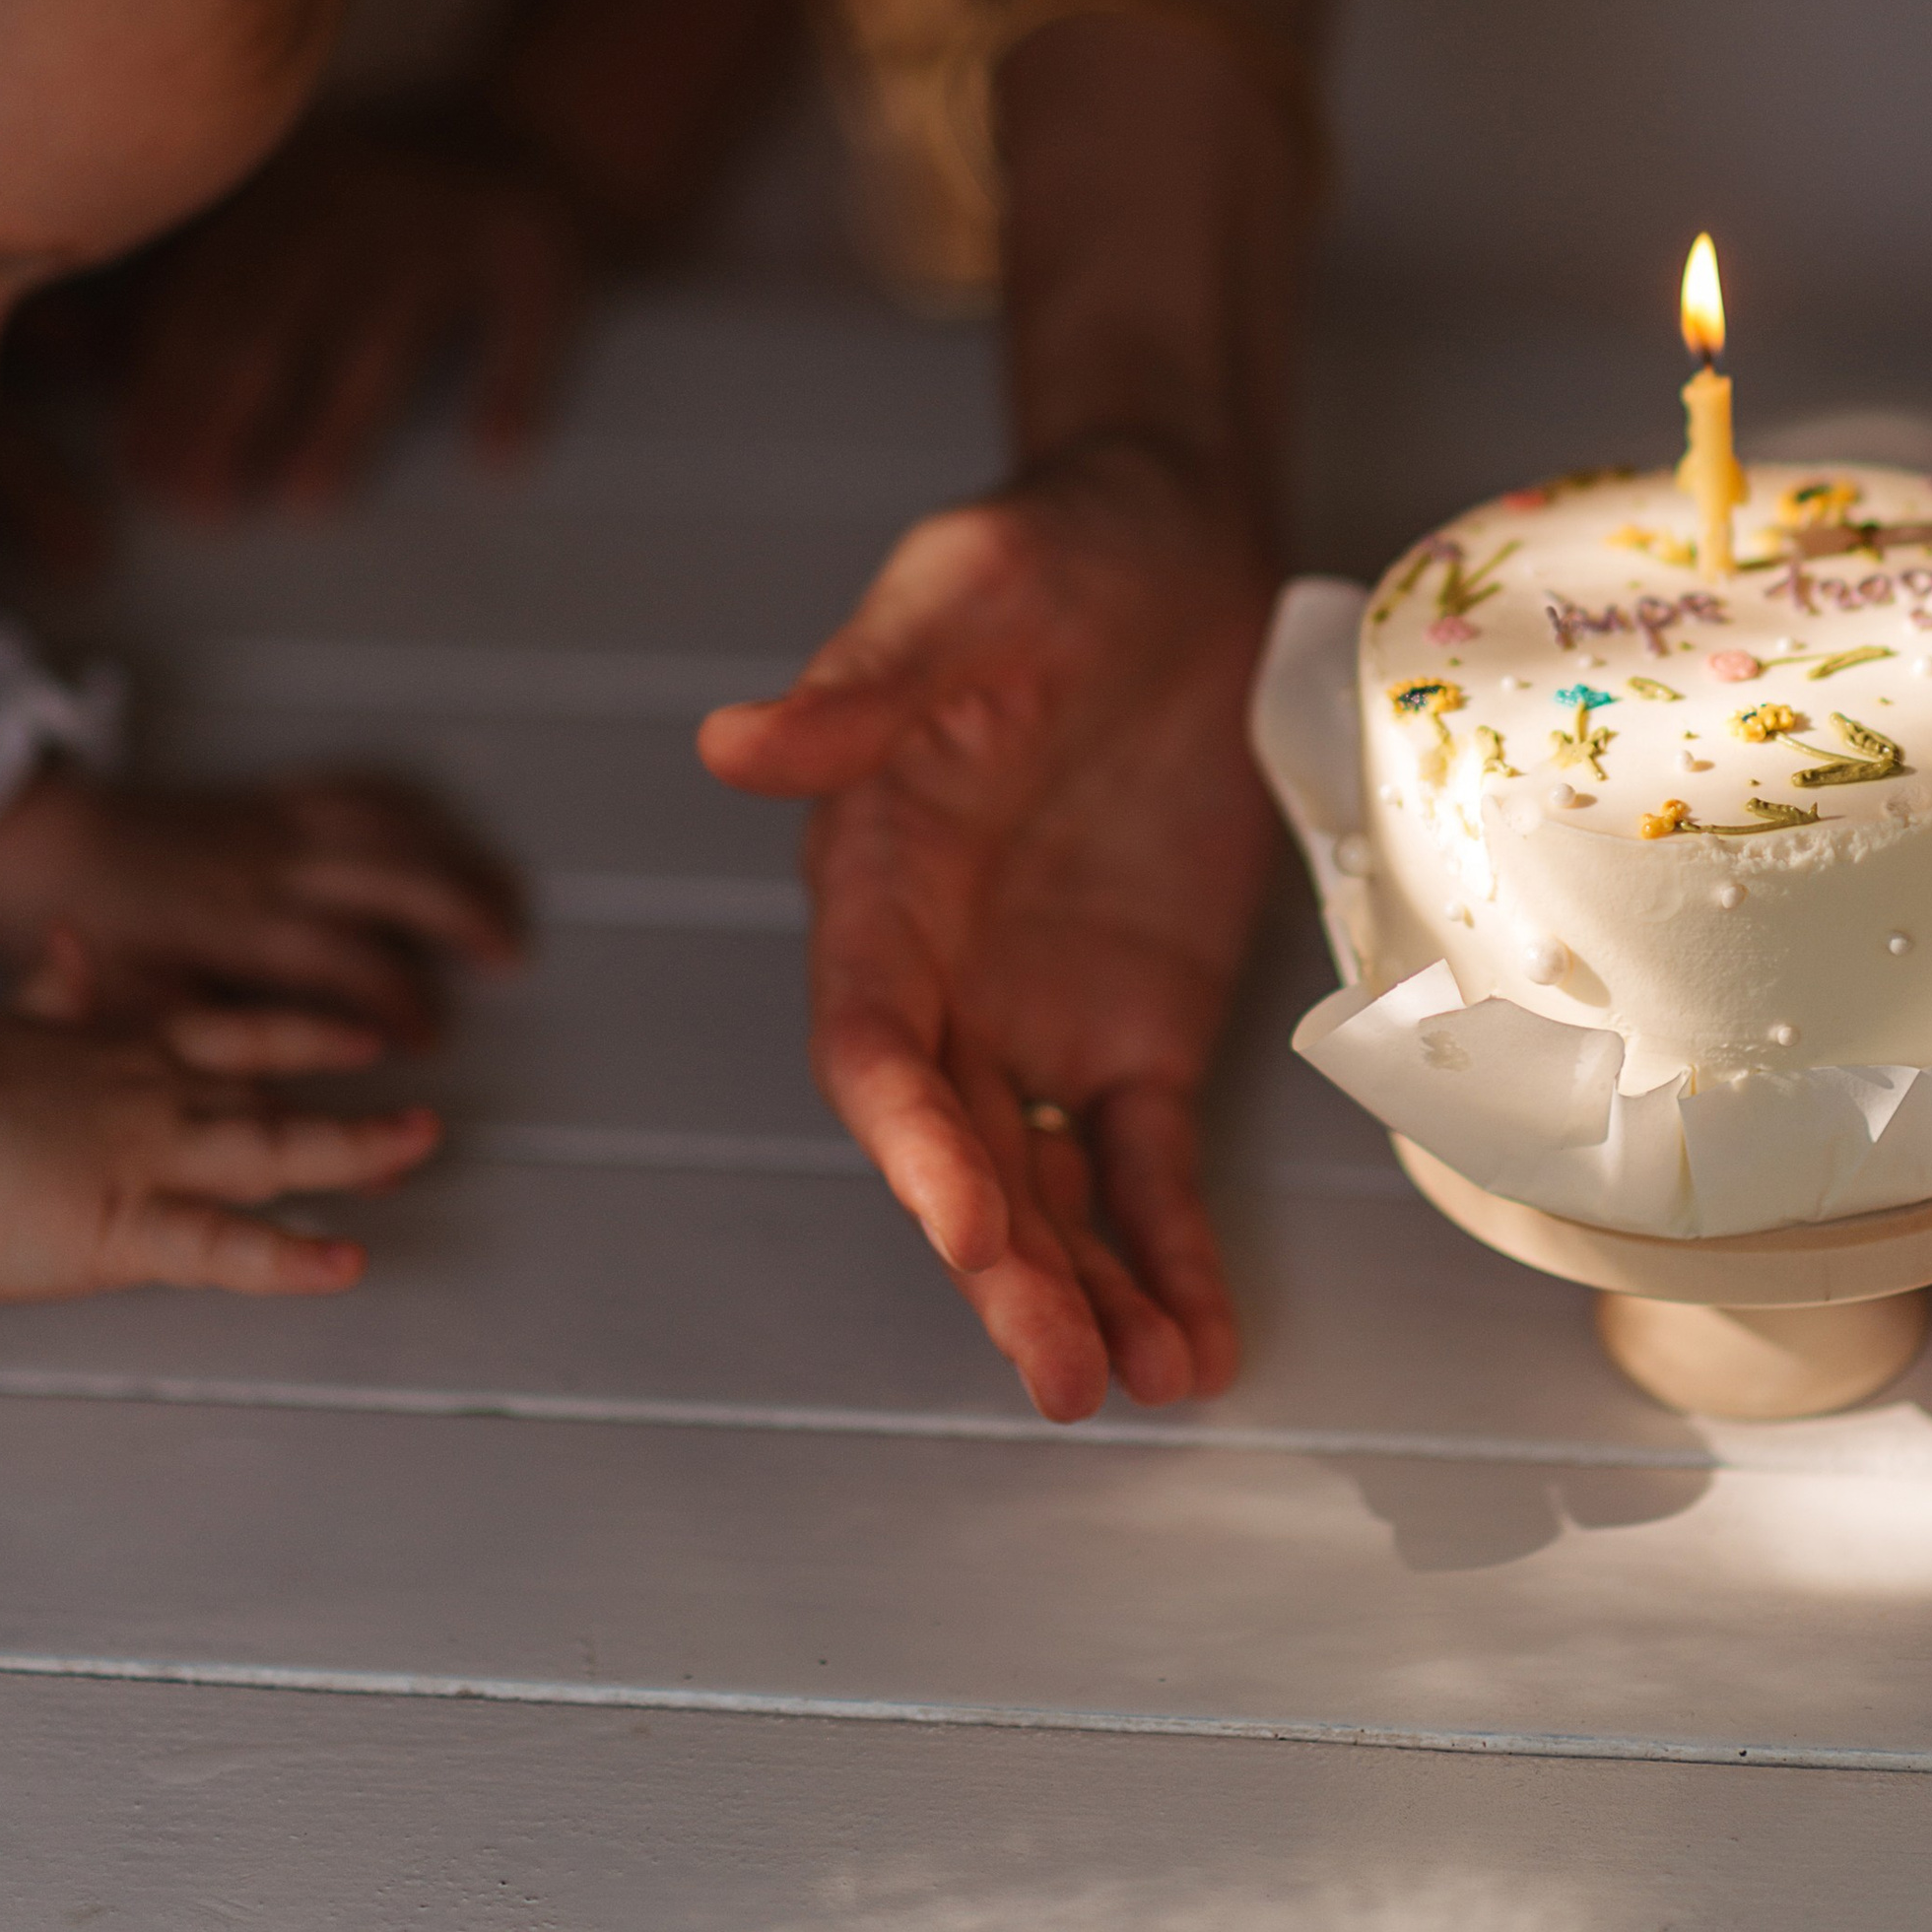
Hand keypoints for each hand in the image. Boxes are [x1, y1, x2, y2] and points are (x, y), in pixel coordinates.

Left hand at [0, 764, 526, 1053]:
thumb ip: (211, 1058)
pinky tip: (444, 832)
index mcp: (240, 924)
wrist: (39, 844)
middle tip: (512, 960)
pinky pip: (358, 788)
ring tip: (510, 898)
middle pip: (397, 875)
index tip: (430, 1042)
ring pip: (392, 826)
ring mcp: (277, 824)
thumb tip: (279, 1117)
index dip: (399, 1003)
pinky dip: (412, 807)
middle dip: (465, 914)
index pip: (348, 962)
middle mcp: (273, 865)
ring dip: (458, 859)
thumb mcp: (134, 1012)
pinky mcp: (271, 801)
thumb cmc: (81, 934)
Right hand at [0, 1013, 438, 1301]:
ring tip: (416, 1154)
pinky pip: (225, 1248)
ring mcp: (154, 1161)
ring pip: (275, 1151)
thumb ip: (57, 985)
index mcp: (132, 1054)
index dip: (308, 1036)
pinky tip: (347, 1263)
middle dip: (356, 1111)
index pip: (241, 1037)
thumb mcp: (10, 1017)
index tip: (365, 1036)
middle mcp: (160, 1100)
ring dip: (354, 1152)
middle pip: (277, 1101)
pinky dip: (290, 1258)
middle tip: (425, 1122)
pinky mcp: (129, 1228)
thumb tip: (71, 939)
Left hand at [118, 112, 597, 513]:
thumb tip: (69, 358)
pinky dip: (517, 382)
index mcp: (280, 178)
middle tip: (199, 505)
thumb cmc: (368, 208)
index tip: (140, 468)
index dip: (168, 382)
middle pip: (283, 309)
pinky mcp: (542, 246)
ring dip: (347, 416)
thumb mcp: (269, 219)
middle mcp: (362, 188)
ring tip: (305, 501)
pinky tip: (496, 454)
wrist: (528, 140)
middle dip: (230, 411)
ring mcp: (454, 215)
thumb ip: (177, 285)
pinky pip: (529, 316)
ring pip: (391, 324)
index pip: (206, 288)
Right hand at [700, 436, 1278, 1423]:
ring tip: (1137, 1385)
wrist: (1179, 546)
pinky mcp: (1140, 1021)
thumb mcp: (961, 591)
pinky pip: (1144, 1162)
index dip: (912, 1141)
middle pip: (954, 1147)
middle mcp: (943, 970)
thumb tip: (735, 743)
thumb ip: (863, 684)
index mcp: (879, 875)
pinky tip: (1197, 1344)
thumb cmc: (1053, 551)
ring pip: (1044, 1183)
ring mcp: (1042, 1008)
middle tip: (1063, 1368)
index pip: (872, 1039)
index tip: (967, 1225)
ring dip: (1081, 1288)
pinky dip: (1169, 1253)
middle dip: (1002, 1264)